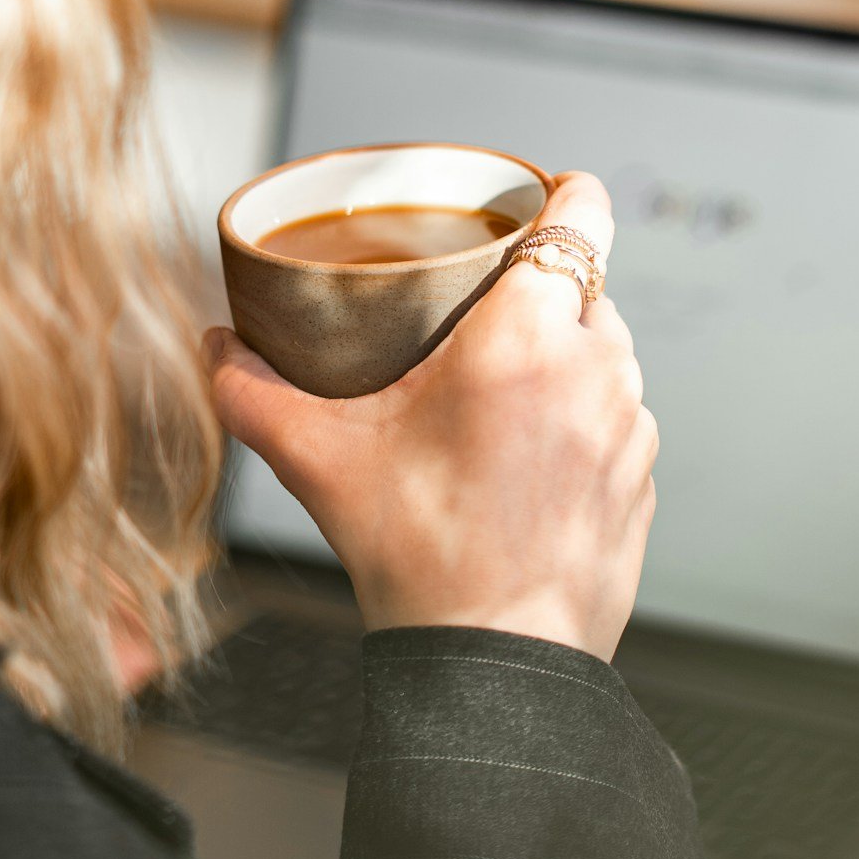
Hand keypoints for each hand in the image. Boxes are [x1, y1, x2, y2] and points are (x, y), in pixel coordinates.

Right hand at [203, 174, 657, 661]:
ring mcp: (630, 428)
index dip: (561, 195)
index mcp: (527, 336)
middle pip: (586, 286)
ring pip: (606, 356)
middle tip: (477, 320)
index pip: (583, 213)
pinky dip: (579, 427)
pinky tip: (526, 463)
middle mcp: (597, 368)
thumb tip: (216, 351)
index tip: (531, 204)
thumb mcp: (320, 460)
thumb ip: (255, 392)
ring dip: (563, 361)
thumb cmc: (422, 558)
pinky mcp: (642, 481)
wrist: (493, 663)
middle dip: (538, 294)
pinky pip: (616, 423)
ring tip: (498, 398)